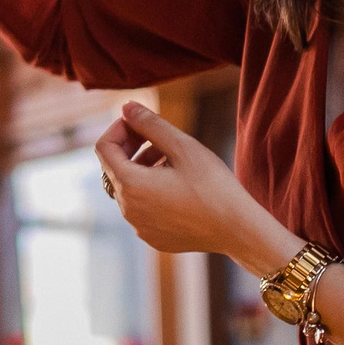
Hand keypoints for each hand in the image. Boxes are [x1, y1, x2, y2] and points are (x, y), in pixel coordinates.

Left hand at [92, 101, 300, 272]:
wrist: (240, 231)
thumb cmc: (214, 186)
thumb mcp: (183, 146)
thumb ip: (150, 124)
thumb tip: (127, 107)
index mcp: (130, 186)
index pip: (104, 148)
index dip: (119, 128)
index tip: (141, 122)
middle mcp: (128, 210)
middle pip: (114, 168)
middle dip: (131, 146)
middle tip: (157, 136)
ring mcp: (140, 226)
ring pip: (128, 188)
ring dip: (142, 167)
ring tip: (171, 157)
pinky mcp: (154, 237)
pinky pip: (142, 207)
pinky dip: (150, 190)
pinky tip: (178, 184)